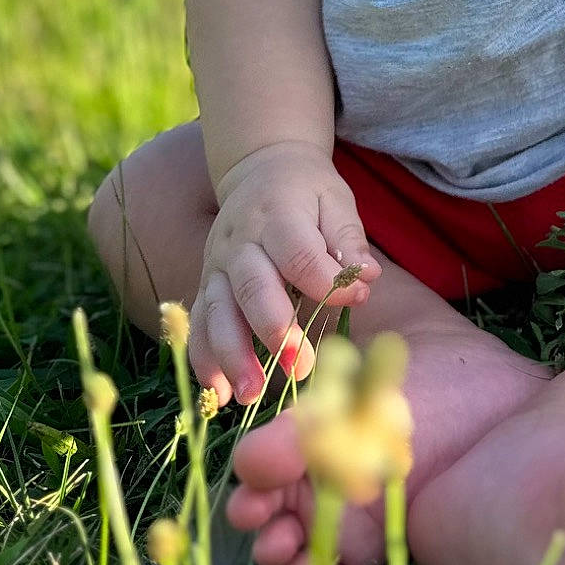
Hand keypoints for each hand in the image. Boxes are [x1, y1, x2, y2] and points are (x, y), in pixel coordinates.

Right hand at [191, 140, 379, 404]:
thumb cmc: (306, 192)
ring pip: (217, 312)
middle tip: (300, 367)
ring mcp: (217, 266)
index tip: (358, 298)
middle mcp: (240, 243)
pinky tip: (219, 393)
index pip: (299, 253)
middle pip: (252, 288)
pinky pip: (198, 323)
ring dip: (232, 355)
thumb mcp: (335, 200)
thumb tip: (367, 278)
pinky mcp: (205, 284)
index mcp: (277, 216)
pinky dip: (204, 359)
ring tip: (252, 395)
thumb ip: (348, 240)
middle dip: (274, 330)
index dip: (327, 280)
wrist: (260, 169)